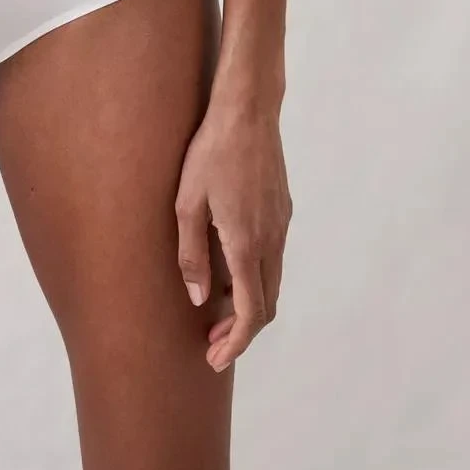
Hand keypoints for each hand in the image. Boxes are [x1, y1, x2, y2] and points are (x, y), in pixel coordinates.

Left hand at [175, 99, 291, 372]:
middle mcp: (271, 241)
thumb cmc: (210, 151)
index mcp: (246, 244)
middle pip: (266, 305)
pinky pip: (274, 258)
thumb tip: (199, 299)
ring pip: (272, 282)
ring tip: (216, 309)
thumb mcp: (186, 201)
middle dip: (240, 332)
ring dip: (249, 304)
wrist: (248, 110)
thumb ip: (191, 254)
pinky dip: (256, 278)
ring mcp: (280, 225)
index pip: (250, 314)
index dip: (234, 344)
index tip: (214, 359)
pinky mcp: (282, 210)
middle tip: (210, 341)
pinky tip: (229, 268)